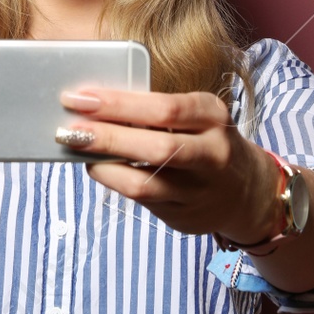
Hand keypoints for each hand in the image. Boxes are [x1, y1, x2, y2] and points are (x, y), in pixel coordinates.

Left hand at [56, 87, 277, 242]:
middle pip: (155, 147)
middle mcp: (212, 154)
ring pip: (144, 183)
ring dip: (103, 165)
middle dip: (106, 137)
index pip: (163, 108)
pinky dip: (112, 181)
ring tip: (74, 148)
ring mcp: (200, 191)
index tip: (80, 97)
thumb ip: (154, 110)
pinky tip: (95, 166)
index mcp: (212, 115)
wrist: (244, 190)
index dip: (118, 104)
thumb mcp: (195, 114)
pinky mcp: (184, 216)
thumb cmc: (204, 138)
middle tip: (69, 128)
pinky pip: (140, 200)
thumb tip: (94, 103)